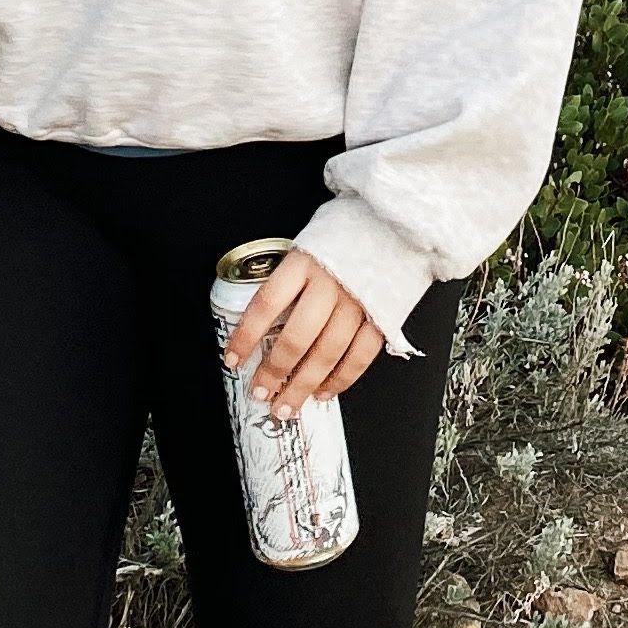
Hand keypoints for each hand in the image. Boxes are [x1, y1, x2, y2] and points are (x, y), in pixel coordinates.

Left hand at [221, 248, 382, 414]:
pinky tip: (324, 391)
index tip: (232, 358)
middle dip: (274, 371)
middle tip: (259, 391)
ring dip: (303, 385)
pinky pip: (360, 355)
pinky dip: (342, 378)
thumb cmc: (346, 233)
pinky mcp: (383, 314)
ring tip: (286, 405)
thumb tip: (262, 319)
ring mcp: (358, 301)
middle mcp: (330, 283)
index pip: (266, 304)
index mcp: (305, 261)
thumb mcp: (309, 243)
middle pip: (297, 337)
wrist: (396, 222)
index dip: (246, 336)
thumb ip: (289, 277)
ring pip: (327, 353)